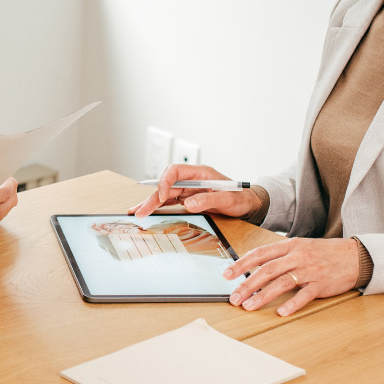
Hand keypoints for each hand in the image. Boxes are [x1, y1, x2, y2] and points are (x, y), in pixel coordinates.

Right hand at [131, 164, 261, 218]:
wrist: (247, 204)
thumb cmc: (240, 198)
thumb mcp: (227, 199)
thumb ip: (208, 199)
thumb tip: (188, 204)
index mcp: (200, 173)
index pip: (175, 171)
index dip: (165, 182)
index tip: (162, 196)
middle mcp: (192, 180)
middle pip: (166, 185)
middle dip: (152, 197)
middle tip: (139, 211)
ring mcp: (189, 190)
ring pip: (165, 194)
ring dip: (151, 203)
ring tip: (136, 212)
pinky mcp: (188, 199)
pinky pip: (170, 201)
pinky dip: (158, 207)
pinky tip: (147, 212)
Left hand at [222, 237, 361, 316]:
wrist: (355, 256)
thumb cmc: (324, 253)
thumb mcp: (301, 247)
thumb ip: (280, 256)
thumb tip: (255, 267)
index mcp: (290, 246)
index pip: (260, 253)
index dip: (241, 264)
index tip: (226, 275)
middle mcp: (297, 256)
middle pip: (266, 270)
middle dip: (247, 285)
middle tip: (234, 298)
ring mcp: (309, 270)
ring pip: (281, 283)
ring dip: (262, 296)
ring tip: (249, 306)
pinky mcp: (321, 284)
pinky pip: (304, 295)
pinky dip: (291, 304)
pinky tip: (280, 312)